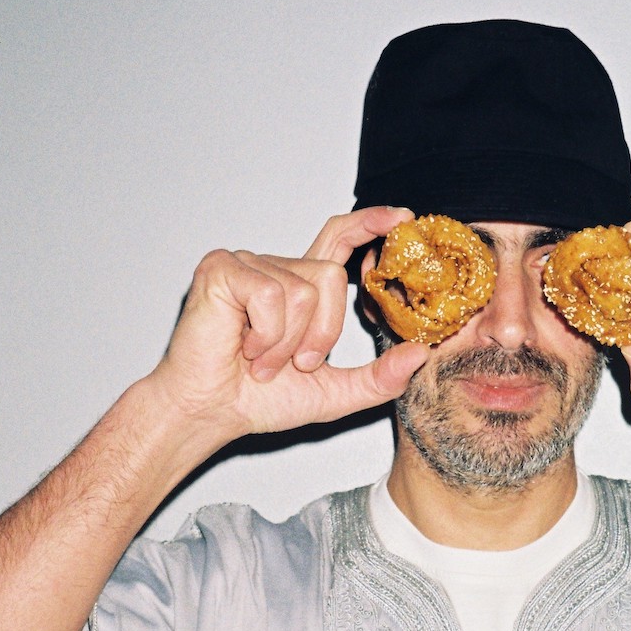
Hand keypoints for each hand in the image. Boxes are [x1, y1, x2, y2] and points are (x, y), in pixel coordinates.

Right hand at [148, 206, 428, 445]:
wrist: (210, 412)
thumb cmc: (259, 400)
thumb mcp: (335, 393)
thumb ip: (379, 378)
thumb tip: (420, 354)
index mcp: (301, 289)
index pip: (340, 240)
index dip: (370, 224)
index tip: (401, 218)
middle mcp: (277, 269)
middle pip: (332, 276)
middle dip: (321, 333)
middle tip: (291, 363)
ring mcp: (249, 264)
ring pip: (304, 291)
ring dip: (287, 342)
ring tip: (261, 360)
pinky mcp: (224, 269)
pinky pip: (272, 296)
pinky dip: (266, 334)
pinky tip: (244, 347)